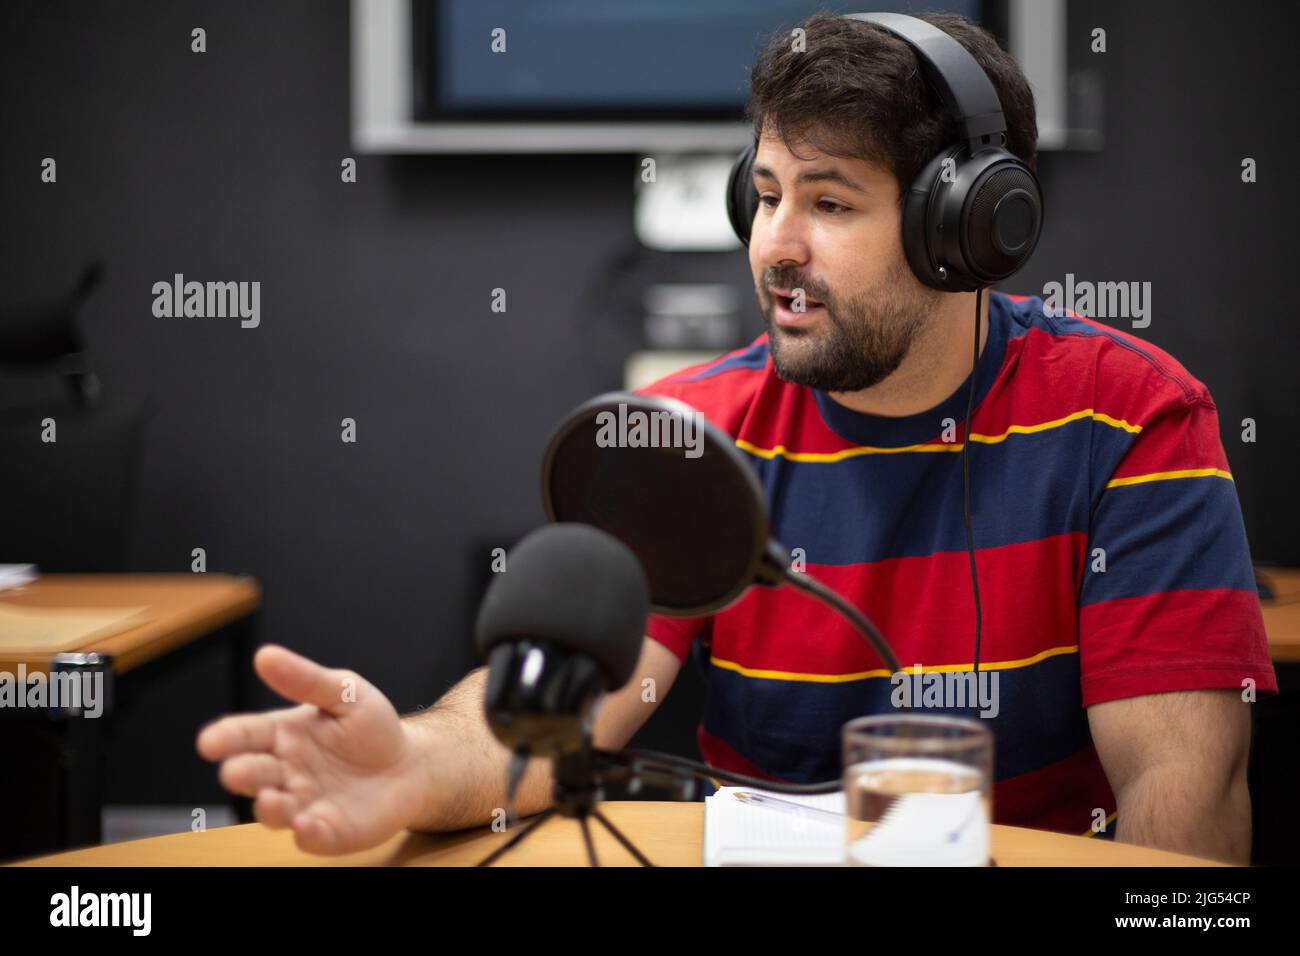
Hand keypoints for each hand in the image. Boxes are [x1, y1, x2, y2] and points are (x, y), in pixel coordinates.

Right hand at [197, 644, 430, 854]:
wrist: (411, 765)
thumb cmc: (371, 727)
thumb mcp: (345, 693)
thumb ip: (306, 679)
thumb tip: (265, 655)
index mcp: (283, 734)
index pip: (246, 735)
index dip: (226, 738)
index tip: (209, 742)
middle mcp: (285, 772)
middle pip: (254, 774)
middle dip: (241, 774)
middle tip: (234, 772)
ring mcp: (303, 804)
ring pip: (274, 810)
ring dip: (269, 807)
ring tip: (271, 800)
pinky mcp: (327, 832)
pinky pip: (311, 836)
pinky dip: (306, 833)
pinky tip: (307, 825)